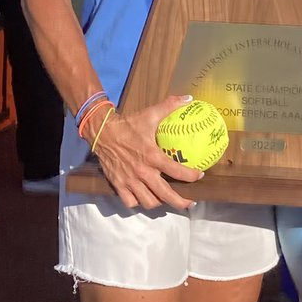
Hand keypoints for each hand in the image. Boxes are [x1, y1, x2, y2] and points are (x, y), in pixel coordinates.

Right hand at [91, 95, 203, 210]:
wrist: (102, 132)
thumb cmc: (128, 125)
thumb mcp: (150, 114)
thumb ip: (170, 106)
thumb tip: (189, 98)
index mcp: (152, 156)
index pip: (176, 171)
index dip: (191, 176)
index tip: (199, 175)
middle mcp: (142, 171)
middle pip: (165, 194)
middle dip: (180, 202)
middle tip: (190, 203)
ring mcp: (129, 180)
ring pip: (148, 202)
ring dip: (160, 202)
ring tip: (167, 199)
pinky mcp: (118, 185)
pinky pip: (130, 202)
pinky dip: (138, 202)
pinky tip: (144, 197)